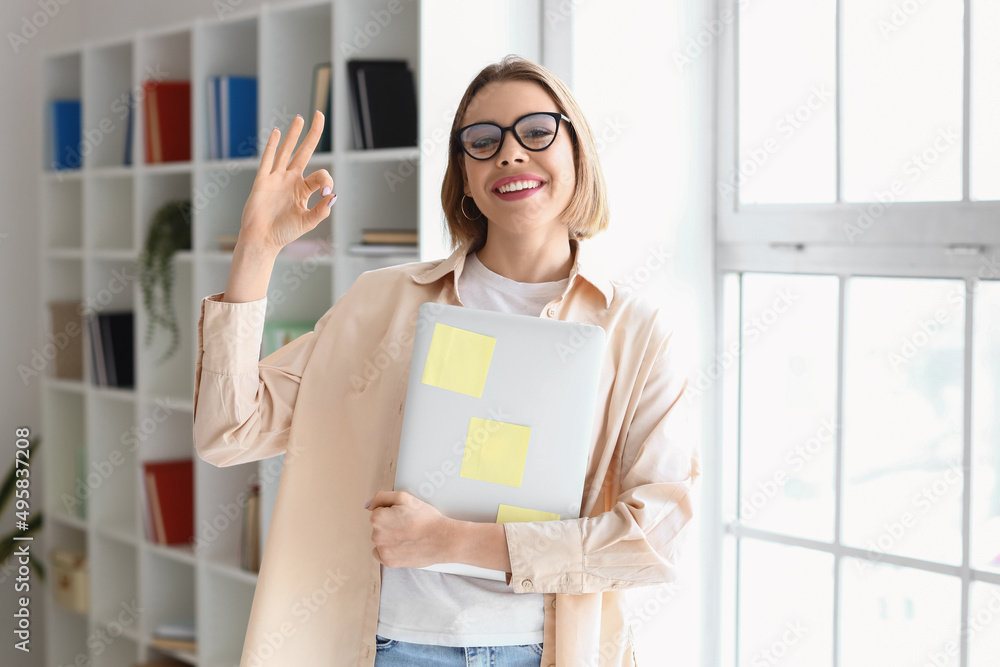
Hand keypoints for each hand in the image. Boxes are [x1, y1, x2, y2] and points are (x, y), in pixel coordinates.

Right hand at [238, 110, 334, 253]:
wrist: (261, 239)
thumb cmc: (283, 233)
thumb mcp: (307, 222)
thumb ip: (321, 210)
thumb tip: (333, 196)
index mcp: (303, 190)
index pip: (321, 175)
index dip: (327, 181)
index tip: (325, 194)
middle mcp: (291, 180)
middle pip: (304, 152)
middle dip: (312, 134)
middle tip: (320, 114)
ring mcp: (276, 178)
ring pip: (286, 151)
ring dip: (293, 134)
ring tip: (301, 118)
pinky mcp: (262, 181)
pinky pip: (268, 160)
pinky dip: (273, 146)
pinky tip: (278, 132)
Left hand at [366, 491, 452, 567]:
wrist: (442, 540)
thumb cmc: (426, 518)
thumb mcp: (405, 497)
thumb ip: (382, 497)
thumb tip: (368, 505)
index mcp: (378, 518)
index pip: (379, 511)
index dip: (393, 511)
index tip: (405, 515)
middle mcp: (376, 535)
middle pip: (379, 526)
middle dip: (390, 524)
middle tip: (408, 525)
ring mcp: (382, 550)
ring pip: (381, 540)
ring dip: (390, 537)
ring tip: (408, 536)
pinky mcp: (389, 562)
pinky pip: (381, 554)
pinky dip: (389, 550)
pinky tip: (403, 546)